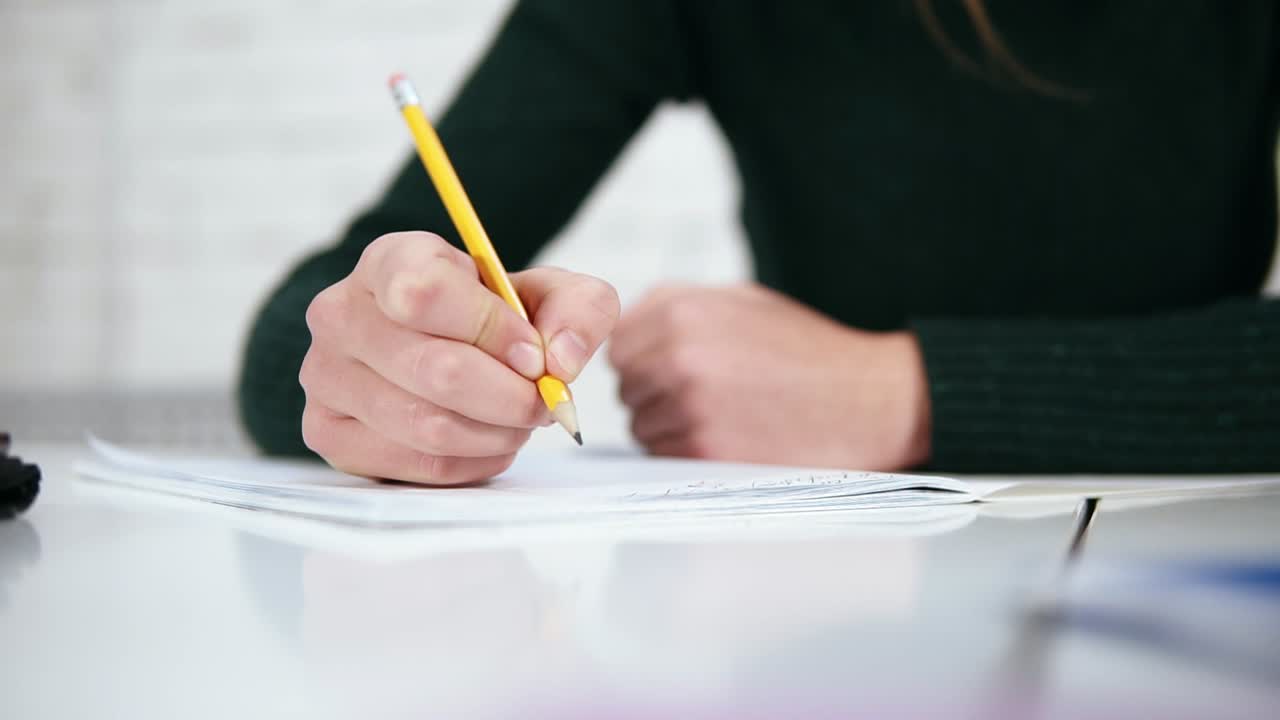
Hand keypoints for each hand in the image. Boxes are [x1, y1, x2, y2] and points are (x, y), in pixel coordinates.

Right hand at [300, 232, 619, 483]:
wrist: (445, 348)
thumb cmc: (494, 318)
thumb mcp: (551, 295)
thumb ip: (579, 310)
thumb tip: (561, 362)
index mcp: (389, 261)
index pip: (425, 293)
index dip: (492, 330)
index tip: (533, 353)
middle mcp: (340, 314)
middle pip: (436, 371)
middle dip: (511, 396)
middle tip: (542, 402)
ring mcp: (325, 377)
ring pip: (428, 426)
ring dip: (496, 433)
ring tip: (517, 421)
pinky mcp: (329, 434)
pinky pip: (415, 465)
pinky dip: (472, 463)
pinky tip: (488, 442)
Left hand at [608, 284, 930, 470]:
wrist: (866, 398)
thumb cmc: (806, 352)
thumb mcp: (739, 301)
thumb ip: (674, 306)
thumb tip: (618, 329)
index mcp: (682, 311)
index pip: (618, 347)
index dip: (644, 361)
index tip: (670, 370)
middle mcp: (678, 355)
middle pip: (627, 389)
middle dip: (655, 395)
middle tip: (707, 396)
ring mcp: (689, 405)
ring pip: (642, 428)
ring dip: (671, 428)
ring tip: (725, 416)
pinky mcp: (705, 450)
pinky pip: (665, 457)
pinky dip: (688, 454)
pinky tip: (731, 438)